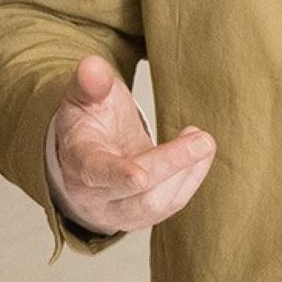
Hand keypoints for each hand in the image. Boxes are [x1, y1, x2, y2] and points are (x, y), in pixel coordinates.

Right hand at [45, 56, 213, 236]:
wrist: (86, 155)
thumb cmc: (85, 123)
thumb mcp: (82, 97)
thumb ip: (90, 83)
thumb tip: (93, 65)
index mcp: (78, 165)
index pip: (96, 174)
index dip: (117, 175)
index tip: (140, 174)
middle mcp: (95, 197)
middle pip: (138, 193)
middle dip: (172, 165)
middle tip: (203, 139)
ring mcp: (119, 212)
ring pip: (157, 204)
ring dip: (187, 172)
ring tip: (202, 139)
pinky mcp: (143, 216)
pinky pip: (171, 204)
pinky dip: (191, 178)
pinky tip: (201, 152)